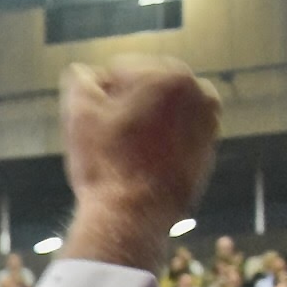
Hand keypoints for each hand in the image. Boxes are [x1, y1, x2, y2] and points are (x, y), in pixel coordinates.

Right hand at [60, 57, 221, 270]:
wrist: (133, 216)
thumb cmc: (105, 166)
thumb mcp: (78, 115)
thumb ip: (79, 80)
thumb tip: (85, 72)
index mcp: (166, 75)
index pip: (118, 69)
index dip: (98, 96)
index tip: (93, 125)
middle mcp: (196, 90)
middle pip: (146, 84)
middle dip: (125, 103)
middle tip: (109, 138)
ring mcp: (207, 118)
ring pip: (163, 106)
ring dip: (145, 117)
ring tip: (126, 149)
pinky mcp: (209, 145)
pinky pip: (178, 130)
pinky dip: (161, 137)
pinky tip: (142, 160)